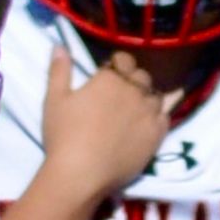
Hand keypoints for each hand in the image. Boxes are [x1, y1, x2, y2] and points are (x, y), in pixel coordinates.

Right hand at [34, 43, 175, 198]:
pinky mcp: (157, 135)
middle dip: (133, 81)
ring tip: (135, 110)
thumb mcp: (54, 100)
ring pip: (156, 96)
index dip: (116, 66)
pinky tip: (147, 124)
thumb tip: (60, 46)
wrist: (80, 174)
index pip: (122, 59)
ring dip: (147, 99)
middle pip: (142, 77)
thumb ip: (59, 70)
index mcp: (110, 78)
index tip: (107, 76)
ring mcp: (149, 113)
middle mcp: (134, 91)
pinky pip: (165, 118)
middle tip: (120, 95)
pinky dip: (157, 117)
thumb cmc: (63, 135)